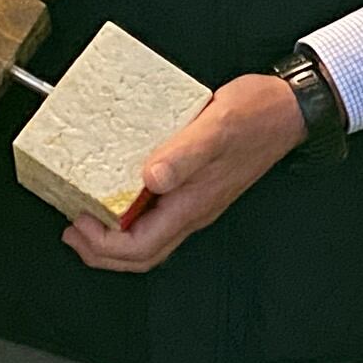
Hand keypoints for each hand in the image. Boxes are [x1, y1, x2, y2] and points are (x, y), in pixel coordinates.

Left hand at [63, 72, 304, 274]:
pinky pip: (157, 215)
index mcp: (192, 204)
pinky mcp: (197, 186)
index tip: (78, 222)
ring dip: (113, 237)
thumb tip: (150, 179)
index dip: (103, 245)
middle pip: (141, 254)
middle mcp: (193, 210)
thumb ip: (182, 155)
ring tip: (85, 217)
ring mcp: (196, 200)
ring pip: (149, 239)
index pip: (140, 248)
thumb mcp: (215, 128)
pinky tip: (117, 192)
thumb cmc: (257, 116)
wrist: (290, 108)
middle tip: (72, 230)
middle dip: (101, 252)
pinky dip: (129, 214)